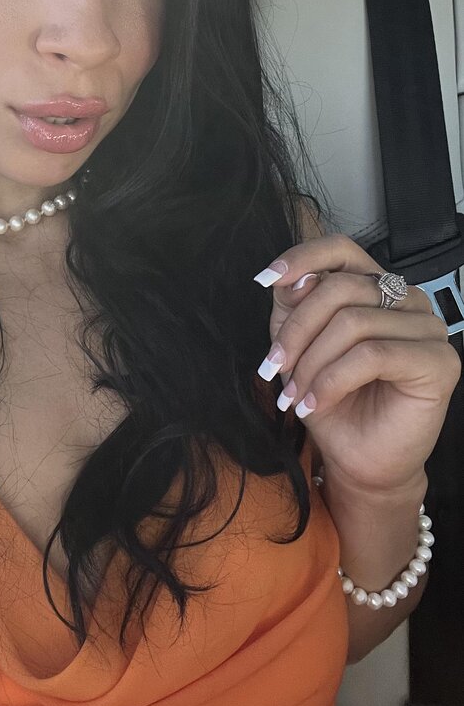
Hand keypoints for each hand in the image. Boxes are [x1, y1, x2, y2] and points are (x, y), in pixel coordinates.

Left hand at [254, 234, 459, 497]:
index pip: (341, 249)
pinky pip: (372, 355)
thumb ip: (294, 304)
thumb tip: (295, 278)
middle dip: (296, 331)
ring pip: (353, 322)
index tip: (265, 279)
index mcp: (375, 286)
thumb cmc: (330, 397)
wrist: (356, 456)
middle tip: (273, 368)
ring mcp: (428, 328)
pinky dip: (333, 379)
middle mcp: (407, 299)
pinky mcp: (440, 361)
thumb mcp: (298, 343)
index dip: (302, 257)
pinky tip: (315, 403)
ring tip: (293, 396)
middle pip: (340, 289)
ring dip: (311, 363)